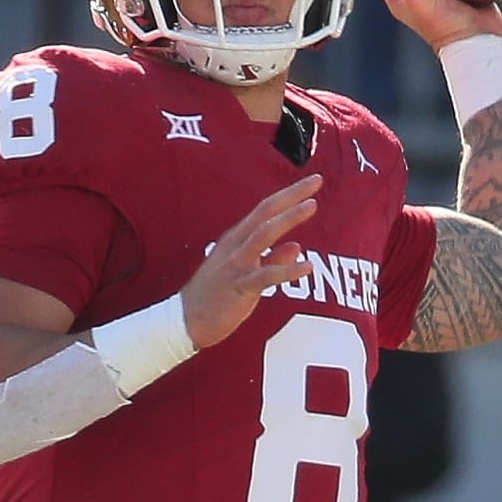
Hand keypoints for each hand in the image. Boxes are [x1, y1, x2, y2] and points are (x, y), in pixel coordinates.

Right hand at [180, 174, 320, 350]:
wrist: (185, 321)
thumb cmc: (215, 296)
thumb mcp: (244, 272)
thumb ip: (271, 259)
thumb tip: (296, 247)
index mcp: (236, 240)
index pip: (265, 210)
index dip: (289, 194)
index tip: (312, 182)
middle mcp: (235, 246)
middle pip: (265, 212)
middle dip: (291, 195)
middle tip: (316, 180)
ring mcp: (236, 265)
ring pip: (263, 234)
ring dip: (289, 218)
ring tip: (312, 206)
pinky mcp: (238, 287)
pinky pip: (265, 276)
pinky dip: (287, 270)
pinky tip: (307, 266)